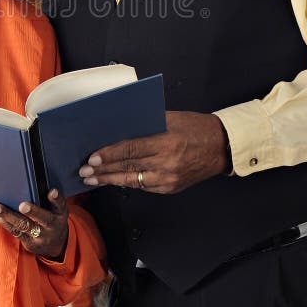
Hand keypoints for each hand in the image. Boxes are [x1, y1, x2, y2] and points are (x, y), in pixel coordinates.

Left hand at [0, 189, 68, 259]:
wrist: (56, 244)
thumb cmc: (53, 218)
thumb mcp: (57, 209)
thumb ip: (50, 199)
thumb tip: (34, 182)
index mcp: (60, 213)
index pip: (60, 204)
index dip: (56, 198)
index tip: (51, 192)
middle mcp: (52, 226)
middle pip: (43, 219)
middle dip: (32, 212)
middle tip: (22, 205)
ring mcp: (41, 236)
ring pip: (24, 226)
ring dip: (9, 216)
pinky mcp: (30, 243)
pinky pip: (16, 232)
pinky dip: (5, 222)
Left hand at [78, 111, 229, 193]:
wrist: (222, 147)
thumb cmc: (196, 127)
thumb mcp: (170, 118)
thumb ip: (145, 123)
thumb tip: (118, 127)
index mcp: (166, 143)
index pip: (130, 149)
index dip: (109, 155)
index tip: (92, 158)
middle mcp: (167, 164)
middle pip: (128, 167)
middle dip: (103, 170)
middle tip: (84, 171)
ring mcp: (169, 179)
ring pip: (133, 180)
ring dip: (110, 180)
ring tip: (92, 179)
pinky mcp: (171, 188)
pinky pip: (144, 186)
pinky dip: (128, 181)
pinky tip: (114, 179)